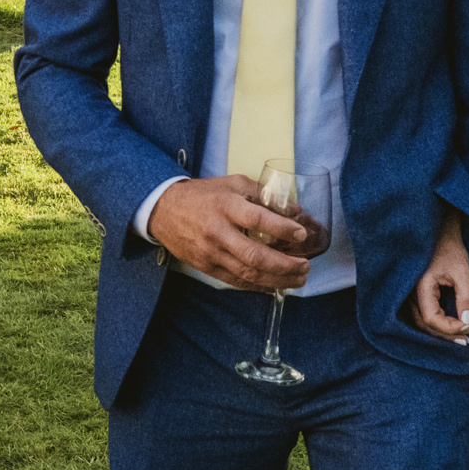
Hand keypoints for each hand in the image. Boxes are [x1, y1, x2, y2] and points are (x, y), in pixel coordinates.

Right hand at [149, 175, 312, 292]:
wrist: (163, 209)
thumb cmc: (202, 195)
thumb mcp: (232, 183)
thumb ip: (263, 194)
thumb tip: (294, 210)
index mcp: (226, 206)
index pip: (258, 219)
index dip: (283, 229)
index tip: (301, 234)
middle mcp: (218, 231)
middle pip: (255, 255)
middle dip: (285, 265)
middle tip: (305, 266)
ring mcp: (211, 253)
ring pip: (248, 273)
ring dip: (277, 280)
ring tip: (298, 280)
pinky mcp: (206, 267)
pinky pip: (236, 281)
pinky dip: (258, 286)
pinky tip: (276, 286)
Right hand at [413, 207, 468, 347]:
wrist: (439, 234)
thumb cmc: (449, 249)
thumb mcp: (462, 271)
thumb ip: (466, 297)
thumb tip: (467, 321)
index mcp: (420, 287)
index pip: (431, 319)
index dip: (451, 328)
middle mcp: (411, 294)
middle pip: (426, 325)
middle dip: (450, 334)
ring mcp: (412, 296)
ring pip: (424, 323)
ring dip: (444, 331)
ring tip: (466, 333)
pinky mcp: (417, 295)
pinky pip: (425, 315)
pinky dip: (440, 324)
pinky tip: (455, 324)